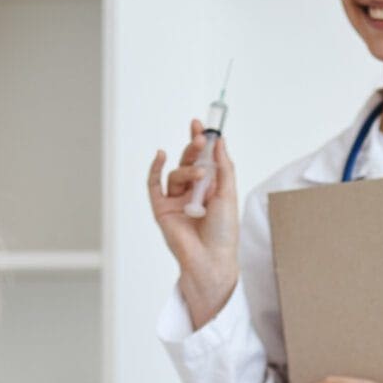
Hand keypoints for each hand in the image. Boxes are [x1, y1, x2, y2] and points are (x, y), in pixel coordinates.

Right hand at [146, 120, 240, 328]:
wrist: (211, 257)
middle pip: (188, 163)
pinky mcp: (162, 209)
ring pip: (176, 174)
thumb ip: (223, 166)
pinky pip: (154, 185)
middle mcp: (192, 193)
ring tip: (200, 176)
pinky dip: (155, 169)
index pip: (204, 160)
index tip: (201, 125)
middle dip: (193, 149)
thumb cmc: (224, 230)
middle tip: (199, 139)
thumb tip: (219, 141)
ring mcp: (176, 201)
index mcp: (210, 188)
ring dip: (187, 170)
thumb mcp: (228, 193)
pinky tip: (161, 155)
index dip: (201, 142)